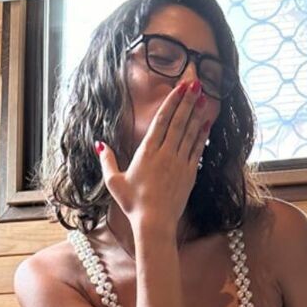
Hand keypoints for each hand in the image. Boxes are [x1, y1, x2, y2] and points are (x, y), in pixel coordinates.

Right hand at [94, 82, 212, 233]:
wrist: (154, 222)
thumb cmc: (132, 203)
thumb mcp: (114, 181)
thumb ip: (107, 160)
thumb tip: (99, 144)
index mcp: (146, 151)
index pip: (162, 120)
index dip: (172, 102)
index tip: (180, 87)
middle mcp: (165, 153)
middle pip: (178, 121)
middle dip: (187, 101)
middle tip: (196, 83)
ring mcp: (179, 163)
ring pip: (190, 133)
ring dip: (197, 114)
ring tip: (204, 97)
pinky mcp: (189, 174)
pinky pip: (197, 149)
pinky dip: (202, 135)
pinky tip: (207, 123)